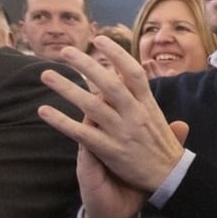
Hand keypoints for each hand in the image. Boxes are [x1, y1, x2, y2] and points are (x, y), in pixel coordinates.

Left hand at [36, 36, 188, 192]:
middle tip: (66, 51)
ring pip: (90, 105)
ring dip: (67, 88)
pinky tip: (44, 111)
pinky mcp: (110, 150)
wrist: (171, 177)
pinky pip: (81, 133)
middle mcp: (135, 114)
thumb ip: (150, 103)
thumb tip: (142, 86)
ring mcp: (122, 131)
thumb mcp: (165, 122)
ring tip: (47, 75)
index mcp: (148, 105)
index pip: (133, 73)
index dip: (116, 54)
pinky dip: (61, 121)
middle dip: (86, 65)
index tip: (99, 40)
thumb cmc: (166, 150)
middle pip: (108, 83)